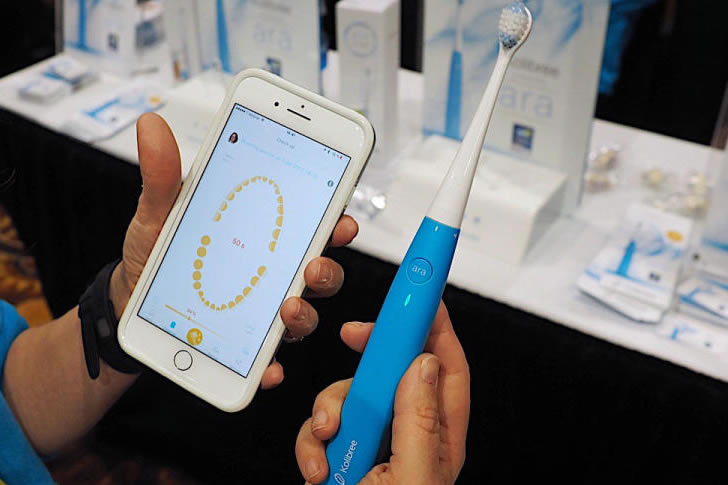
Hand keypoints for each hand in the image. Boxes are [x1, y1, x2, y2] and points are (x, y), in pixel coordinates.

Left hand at [108, 113, 357, 387]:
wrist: (130, 300)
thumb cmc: (159, 250)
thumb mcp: (159, 211)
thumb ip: (164, 175)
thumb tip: (152, 125)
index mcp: (262, 233)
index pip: (310, 221)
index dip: (335, 217)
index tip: (343, 217)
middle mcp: (272, 270)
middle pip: (319, 269)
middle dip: (328, 267)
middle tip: (314, 264)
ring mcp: (263, 309)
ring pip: (304, 311)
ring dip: (306, 312)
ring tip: (287, 308)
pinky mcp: (246, 344)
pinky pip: (268, 357)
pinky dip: (271, 364)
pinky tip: (266, 367)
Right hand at [296, 302, 470, 483]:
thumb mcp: (412, 475)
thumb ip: (418, 421)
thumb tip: (423, 365)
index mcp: (437, 438)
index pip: (445, 369)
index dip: (436, 326)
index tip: (419, 294)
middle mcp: (406, 435)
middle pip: (393, 369)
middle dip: (368, 355)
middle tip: (354, 334)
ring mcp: (371, 443)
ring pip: (349, 393)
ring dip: (330, 411)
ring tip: (330, 438)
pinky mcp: (339, 452)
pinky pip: (320, 424)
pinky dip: (310, 442)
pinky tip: (319, 468)